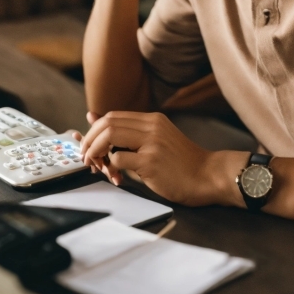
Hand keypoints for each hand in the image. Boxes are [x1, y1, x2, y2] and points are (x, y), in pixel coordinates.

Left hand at [78, 110, 217, 205]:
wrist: (207, 175)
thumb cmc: (182, 162)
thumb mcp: (158, 140)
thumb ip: (131, 132)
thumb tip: (95, 118)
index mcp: (153, 119)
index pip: (113, 116)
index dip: (95, 130)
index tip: (88, 145)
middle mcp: (152, 126)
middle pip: (108, 124)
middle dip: (90, 140)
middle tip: (86, 157)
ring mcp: (152, 143)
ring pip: (109, 137)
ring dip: (96, 152)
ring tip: (97, 166)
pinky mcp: (151, 161)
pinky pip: (119, 158)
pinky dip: (112, 167)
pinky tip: (118, 177)